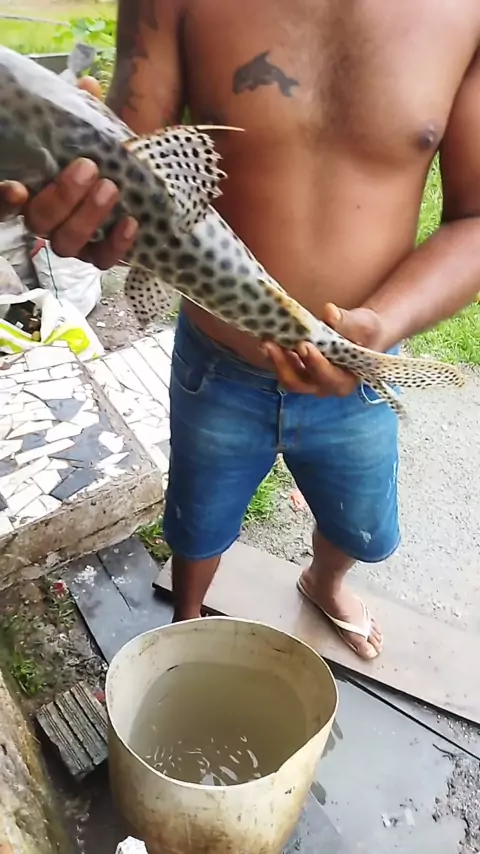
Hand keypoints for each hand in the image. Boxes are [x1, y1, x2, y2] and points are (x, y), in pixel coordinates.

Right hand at [0, 75, 137, 269]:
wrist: (130, 175)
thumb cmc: (96, 150)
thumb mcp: (85, 128)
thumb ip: (80, 109)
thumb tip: (87, 84)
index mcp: (29, 190)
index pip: (3, 205)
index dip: (4, 202)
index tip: (17, 188)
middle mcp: (44, 219)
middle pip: (39, 222)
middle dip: (62, 197)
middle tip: (88, 169)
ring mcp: (70, 240)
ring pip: (67, 244)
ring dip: (88, 218)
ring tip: (111, 188)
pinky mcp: (97, 252)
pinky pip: (101, 259)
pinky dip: (115, 245)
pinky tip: (131, 222)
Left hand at [263, 302, 386, 396]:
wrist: (362, 334)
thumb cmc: (367, 332)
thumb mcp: (364, 325)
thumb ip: (348, 322)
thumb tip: (329, 312)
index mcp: (345, 381)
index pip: (327, 377)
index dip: (315, 363)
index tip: (304, 345)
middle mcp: (325, 386)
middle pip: (300, 383)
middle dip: (284, 365)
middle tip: (272, 344)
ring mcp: (310, 381)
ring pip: (288, 377)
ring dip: (275, 361)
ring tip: (266, 341)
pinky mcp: (299, 370)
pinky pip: (284, 367)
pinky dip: (275, 355)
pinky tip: (267, 339)